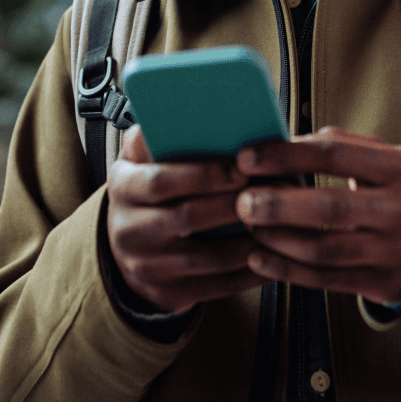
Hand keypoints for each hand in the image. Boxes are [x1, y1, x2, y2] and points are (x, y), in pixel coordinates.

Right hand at [106, 125, 263, 313]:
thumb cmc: (147, 188)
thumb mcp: (141, 157)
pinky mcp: (165, 294)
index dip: (204, 174)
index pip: (160, 180)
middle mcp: (127, 229)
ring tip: (278, 223)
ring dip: (246, 241)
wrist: (126, 244)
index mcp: (122, 186)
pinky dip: (247, 274)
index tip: (241, 168)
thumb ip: (157, 133)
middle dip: (232, 205)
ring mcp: (145, 266)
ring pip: (205, 258)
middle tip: (270, 193)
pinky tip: (272, 257)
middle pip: (186, 218)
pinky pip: (214, 288)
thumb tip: (186, 107)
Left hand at [234, 126, 400, 304]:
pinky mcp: (384, 284)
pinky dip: (286, 271)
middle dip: (277, 204)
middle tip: (241, 200)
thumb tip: (281, 144)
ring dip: (277, 239)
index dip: (286, 155)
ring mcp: (395, 251)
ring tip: (249, 226)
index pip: (335, 155)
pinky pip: (326, 281)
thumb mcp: (389, 157)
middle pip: (330, 207)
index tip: (248, 158)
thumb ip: (340, 146)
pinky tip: (259, 258)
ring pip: (324, 249)